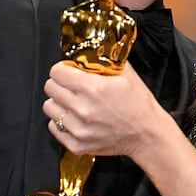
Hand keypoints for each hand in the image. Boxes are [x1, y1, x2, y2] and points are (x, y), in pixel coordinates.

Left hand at [44, 60, 158, 157]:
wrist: (147, 134)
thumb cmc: (138, 105)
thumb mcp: (127, 74)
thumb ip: (105, 60)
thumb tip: (90, 50)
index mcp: (93, 88)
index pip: (56, 72)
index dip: (63, 69)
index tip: (69, 71)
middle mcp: (82, 109)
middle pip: (50, 88)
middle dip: (59, 83)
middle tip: (71, 86)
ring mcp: (78, 129)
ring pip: (49, 107)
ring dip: (59, 102)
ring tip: (73, 103)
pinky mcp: (77, 144)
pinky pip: (54, 127)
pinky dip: (61, 122)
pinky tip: (75, 119)